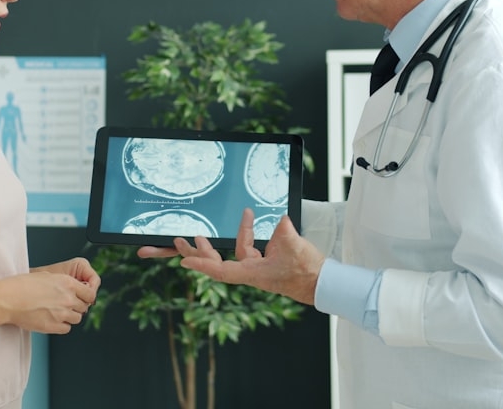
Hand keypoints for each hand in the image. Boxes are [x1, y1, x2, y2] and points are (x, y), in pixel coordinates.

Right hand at [0, 261, 98, 334]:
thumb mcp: (47, 276)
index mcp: (67, 283)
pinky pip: (66, 329)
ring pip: (77, 318)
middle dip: (78, 306)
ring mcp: (61, 313)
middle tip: (67, 305)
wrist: (8, 298)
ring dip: (70, 316)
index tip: (82, 298)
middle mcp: (67, 298)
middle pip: (84, 307)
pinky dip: (62, 325)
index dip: (87, 297)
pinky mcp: (53, 326)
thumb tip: (74, 289)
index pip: (90, 294)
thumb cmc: (23, 285)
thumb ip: (64, 283)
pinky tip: (53, 319)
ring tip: (57, 312)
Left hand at [174, 208, 324, 304]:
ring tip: (204, 233)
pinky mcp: (265, 263)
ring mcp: (256, 268)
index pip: (220, 270)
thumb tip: (279, 220)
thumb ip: (282, 230)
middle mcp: (250, 272)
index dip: (201, 265)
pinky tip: (248, 219)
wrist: (321, 283)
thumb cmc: (306, 271)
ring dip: (219, 243)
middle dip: (198, 252)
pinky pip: (248, 248)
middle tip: (180, 241)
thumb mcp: (293, 246)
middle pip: (217, 263)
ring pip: (231, 254)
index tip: (183, 261)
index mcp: (251, 273)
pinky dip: (246, 234)